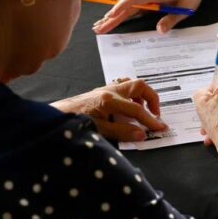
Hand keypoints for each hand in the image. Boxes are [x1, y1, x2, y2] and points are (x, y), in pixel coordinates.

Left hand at [52, 79, 166, 141]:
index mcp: (109, 100)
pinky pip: (122, 87)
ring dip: (141, 96)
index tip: (160, 127)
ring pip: (131, 84)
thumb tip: (142, 134)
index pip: (136, 110)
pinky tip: (129, 107)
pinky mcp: (102, 92)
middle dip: (151, 98)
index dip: (150, 120)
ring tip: (143, 111)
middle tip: (155, 114)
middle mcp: (109, 90)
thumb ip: (122, 131)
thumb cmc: (75, 122)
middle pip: (139, 86)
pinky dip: (131, 95)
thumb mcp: (100, 130)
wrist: (57, 115)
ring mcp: (106, 89)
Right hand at [93, 0, 210, 34]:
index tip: (111, 16)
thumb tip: (159, 31)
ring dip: (113, 17)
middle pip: (126, 6)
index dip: (122, 7)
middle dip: (112, 17)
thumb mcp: (186, 8)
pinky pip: (132, 8)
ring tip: (99, 27)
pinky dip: (121, 15)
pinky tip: (112, 21)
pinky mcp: (147, 1)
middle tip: (98, 28)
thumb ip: (172, 19)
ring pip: (126, 7)